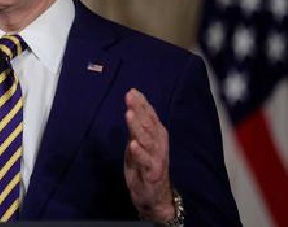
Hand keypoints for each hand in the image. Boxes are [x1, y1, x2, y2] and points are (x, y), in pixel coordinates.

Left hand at [123, 89, 173, 222]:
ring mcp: (156, 158)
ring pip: (147, 140)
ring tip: (129, 114)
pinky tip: (133, 144)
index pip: (150, 116)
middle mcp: (159, 144)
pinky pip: (146, 161)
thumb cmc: (144, 165)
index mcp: (157, 135)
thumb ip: (137, 125)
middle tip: (130, 96)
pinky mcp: (152, 173)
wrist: (154, 196)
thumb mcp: (139, 143)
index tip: (132, 91)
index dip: (142, 104)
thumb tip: (132, 104)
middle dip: (139, 110)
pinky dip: (139, 152)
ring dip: (138, 127)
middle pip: (148, 124)